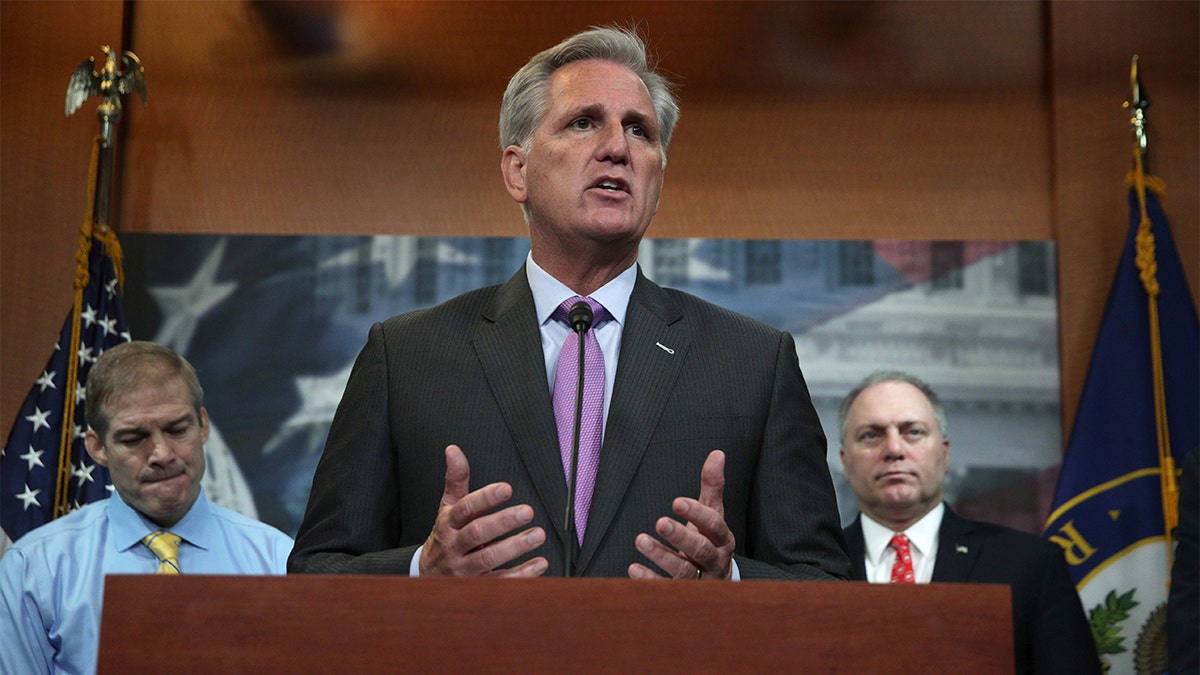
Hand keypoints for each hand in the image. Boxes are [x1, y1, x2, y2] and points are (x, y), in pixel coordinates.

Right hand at [418, 445, 548, 576]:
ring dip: (514, 547)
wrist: (429, 575)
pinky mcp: (476, 586)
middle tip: (528, 511)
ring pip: (487, 559)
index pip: (465, 508)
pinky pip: (499, 582)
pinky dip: (521, 575)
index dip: (485, 498)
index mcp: (448, 523)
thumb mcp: (447, 507)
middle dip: (503, 522)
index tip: (506, 489)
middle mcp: (454, 546)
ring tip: (537, 535)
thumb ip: (456, 480)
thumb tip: (453, 450)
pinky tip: (539, 564)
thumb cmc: (446, 535)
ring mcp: (463, 569)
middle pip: (477, 533)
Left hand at [628, 450, 735, 580]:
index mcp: (723, 539)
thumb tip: (717, 453)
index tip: (676, 502)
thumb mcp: (712, 514)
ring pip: (684, 571)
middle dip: (681, 537)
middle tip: (660, 522)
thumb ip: (712, 487)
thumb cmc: (709, 541)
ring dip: (661, 557)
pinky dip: (650, 581)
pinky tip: (633, 569)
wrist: (715, 583)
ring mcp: (700, 582)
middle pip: (702, 550)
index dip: (697, 514)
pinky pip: (667, 591)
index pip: (714, 525)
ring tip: (640, 540)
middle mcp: (715, 561)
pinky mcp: (684, 596)